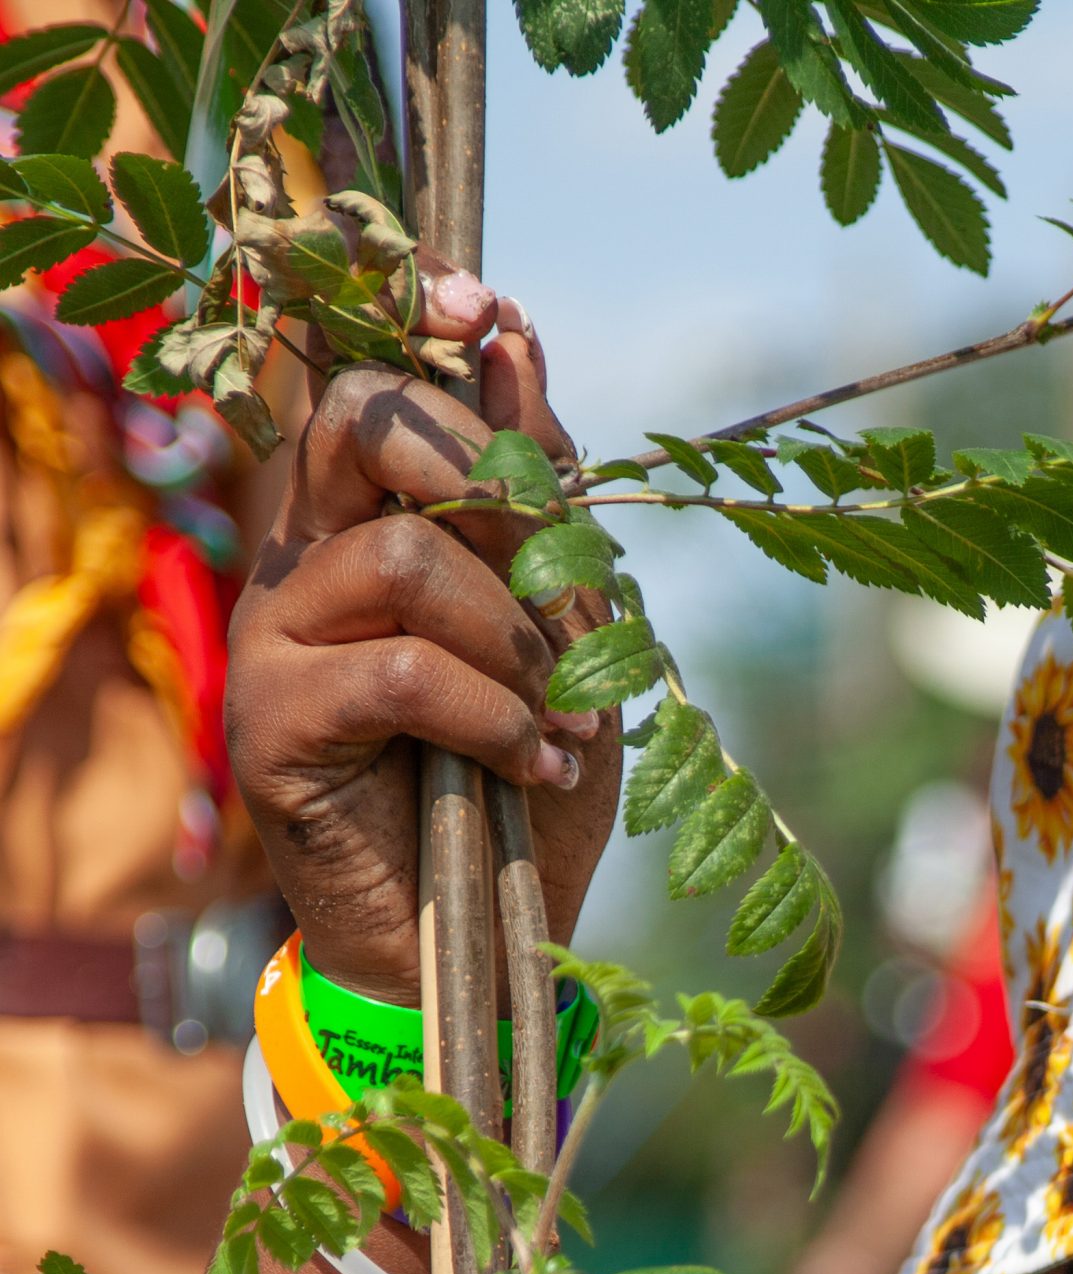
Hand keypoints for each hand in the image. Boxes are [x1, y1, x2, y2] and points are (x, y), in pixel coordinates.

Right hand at [226, 286, 622, 1004]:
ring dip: (517, 637)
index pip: (381, 387)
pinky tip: (537, 766)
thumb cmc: (529, 783)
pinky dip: (495, 715)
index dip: (432, 338)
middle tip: (565, 591)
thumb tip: (516, 337)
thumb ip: (545, 507)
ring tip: (568, 718)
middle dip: (490, 482)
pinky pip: (399, 670)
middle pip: (364, 428)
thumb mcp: (572, 638)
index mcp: (369, 523)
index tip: (492, 305)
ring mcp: (273, 636)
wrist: (485, 937)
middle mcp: (304, 559)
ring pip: (402, 556)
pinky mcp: (268, 721)